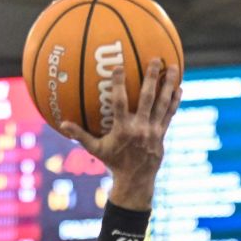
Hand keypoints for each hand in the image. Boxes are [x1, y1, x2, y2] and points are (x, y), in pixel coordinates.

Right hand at [59, 57, 181, 209]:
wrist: (136, 180)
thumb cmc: (113, 162)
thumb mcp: (96, 149)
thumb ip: (80, 135)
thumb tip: (62, 124)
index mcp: (123, 129)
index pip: (120, 103)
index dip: (119, 85)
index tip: (119, 67)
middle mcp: (140, 128)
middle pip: (148, 99)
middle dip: (151, 78)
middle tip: (155, 59)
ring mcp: (154, 130)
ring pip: (163, 103)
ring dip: (169, 84)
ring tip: (173, 67)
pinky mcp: (162, 133)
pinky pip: (170, 114)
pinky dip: (175, 100)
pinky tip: (179, 87)